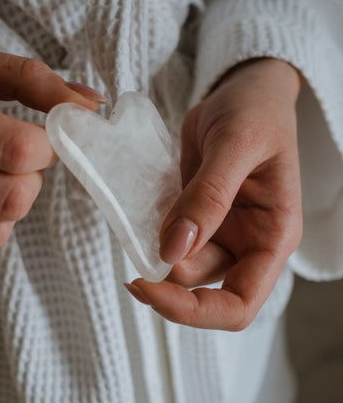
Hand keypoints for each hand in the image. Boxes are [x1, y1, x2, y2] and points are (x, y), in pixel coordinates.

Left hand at [125, 58, 302, 330]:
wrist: (244, 93)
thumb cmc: (255, 112)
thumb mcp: (235, 146)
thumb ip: (208, 197)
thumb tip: (174, 250)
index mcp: (272, 236)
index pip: (239, 303)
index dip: (193, 310)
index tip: (150, 287)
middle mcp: (248, 242)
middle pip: (205, 292)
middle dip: (167, 286)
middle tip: (131, 268)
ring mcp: (221, 231)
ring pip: (183, 267)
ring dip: (156, 261)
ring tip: (133, 236)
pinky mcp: (198, 215)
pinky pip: (172, 239)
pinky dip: (151, 239)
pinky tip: (136, 227)